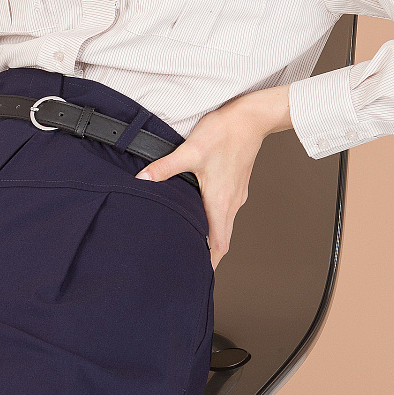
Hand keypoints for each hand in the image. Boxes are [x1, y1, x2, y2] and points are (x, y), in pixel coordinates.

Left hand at [134, 85, 291, 269]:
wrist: (251, 118)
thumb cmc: (225, 133)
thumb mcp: (190, 150)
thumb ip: (164, 168)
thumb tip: (142, 179)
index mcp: (220, 202)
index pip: (219, 244)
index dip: (210, 263)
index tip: (199, 276)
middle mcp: (231, 202)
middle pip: (222, 238)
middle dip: (208, 254)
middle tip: (191, 263)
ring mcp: (236, 193)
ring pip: (225, 223)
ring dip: (212, 235)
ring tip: (194, 241)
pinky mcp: (237, 183)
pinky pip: (227, 209)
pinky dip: (216, 218)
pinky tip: (202, 210)